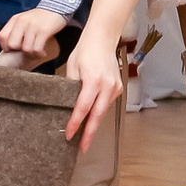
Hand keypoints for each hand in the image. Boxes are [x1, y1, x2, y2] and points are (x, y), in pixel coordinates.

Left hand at [0, 7, 65, 60]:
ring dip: (32, 54)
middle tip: (27, 51)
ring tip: (36, 53)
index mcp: (15, 19)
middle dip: (19, 52)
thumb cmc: (40, 18)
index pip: (2, 36)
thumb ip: (16, 30)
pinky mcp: (44, 30)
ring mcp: (33, 26)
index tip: (14, 50)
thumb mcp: (24, 20)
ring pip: (26, 48)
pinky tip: (42, 52)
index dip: (6, 47)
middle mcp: (22, 21)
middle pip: (12, 44)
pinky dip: (39, 54)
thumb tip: (9, 48)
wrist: (57, 7)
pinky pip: (37, 49)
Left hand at [64, 27, 124, 148]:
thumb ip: (71, 88)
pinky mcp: (118, 87)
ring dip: (93, 123)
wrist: (102, 38)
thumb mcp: (72, 68)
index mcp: (94, 81)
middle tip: (82, 148)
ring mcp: (115, 87)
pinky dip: (98, 112)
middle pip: (97, 116)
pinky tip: (91, 119)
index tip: (69, 135)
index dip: (75, 123)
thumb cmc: (84, 51)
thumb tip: (67, 105)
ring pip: (102, 111)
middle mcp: (107, 86)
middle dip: (89, 133)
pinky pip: (106, 104)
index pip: (82, 108)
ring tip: (84, 137)